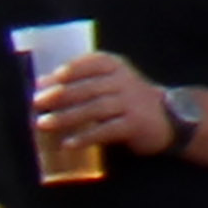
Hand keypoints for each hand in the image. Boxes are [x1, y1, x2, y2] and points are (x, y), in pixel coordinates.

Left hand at [28, 48, 179, 161]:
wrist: (170, 118)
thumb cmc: (131, 101)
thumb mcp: (113, 82)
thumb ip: (86, 82)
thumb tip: (47, 88)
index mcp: (115, 66)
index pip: (88, 63)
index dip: (64, 72)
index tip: (41, 82)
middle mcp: (122, 80)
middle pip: (87, 86)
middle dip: (59, 94)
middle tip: (37, 103)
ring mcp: (130, 102)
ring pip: (94, 108)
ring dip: (67, 116)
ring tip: (44, 124)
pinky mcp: (134, 125)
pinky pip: (105, 130)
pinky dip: (85, 137)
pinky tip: (68, 143)